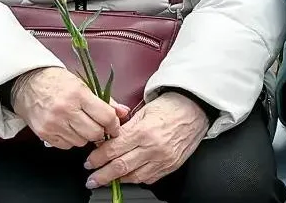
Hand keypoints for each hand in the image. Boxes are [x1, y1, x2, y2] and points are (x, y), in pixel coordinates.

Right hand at [9, 66, 120, 148]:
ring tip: (81, 125)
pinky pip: (66, 146)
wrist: (27, 83)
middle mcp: (65, 110)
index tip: (114, 127)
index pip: (105, 117)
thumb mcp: (83, 84)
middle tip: (99, 127)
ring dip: (85, 137)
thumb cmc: (56, 82)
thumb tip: (124, 112)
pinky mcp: (44, 133)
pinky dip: (71, 140)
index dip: (114, 125)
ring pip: (81, 142)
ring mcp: (53, 123)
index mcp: (78, 94)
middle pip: (94, 133)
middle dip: (100, 133)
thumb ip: (105, 100)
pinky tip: (68, 129)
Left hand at [84, 92, 206, 186]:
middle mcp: (153, 148)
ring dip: (117, 180)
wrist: (196, 109)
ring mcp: (163, 159)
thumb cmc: (171, 106)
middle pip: (120, 167)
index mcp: (143, 131)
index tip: (89, 162)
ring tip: (106, 180)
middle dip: (102, 176)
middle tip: (92, 179)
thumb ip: (124, 128)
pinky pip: (148, 178)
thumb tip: (106, 139)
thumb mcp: (143, 111)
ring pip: (133, 176)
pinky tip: (127, 177)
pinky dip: (135, 179)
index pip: (113, 150)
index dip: (97, 158)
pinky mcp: (170, 165)